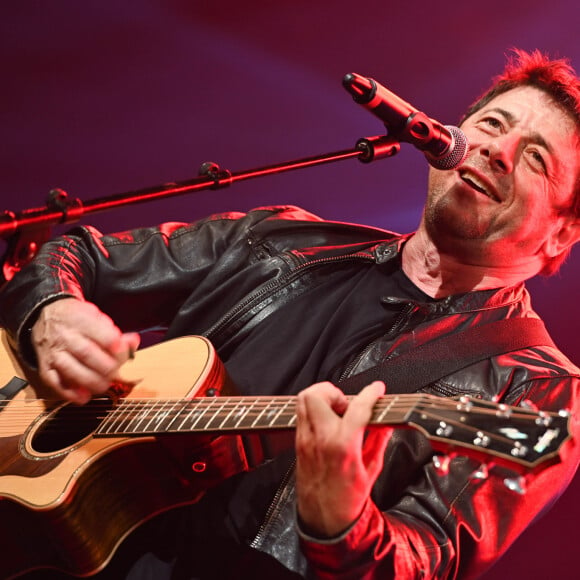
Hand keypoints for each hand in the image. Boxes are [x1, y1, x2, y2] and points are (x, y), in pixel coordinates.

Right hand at [31, 298, 139, 403]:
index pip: (100, 333)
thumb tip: (133, 342)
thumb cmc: (78, 320)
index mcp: (81, 320)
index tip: (124, 352)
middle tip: (116, 372)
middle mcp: (66, 336)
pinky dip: (69, 392)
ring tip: (104, 385)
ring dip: (90, 381)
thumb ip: (116, 332)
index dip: (115, 345)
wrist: (46, 317)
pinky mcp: (46, 367)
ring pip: (71, 369)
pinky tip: (83, 397)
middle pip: (86, 353)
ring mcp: (55, 353)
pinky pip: (55, 382)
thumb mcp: (97, 317)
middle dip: (106, 366)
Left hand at [295, 380, 391, 537]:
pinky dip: (314, 408)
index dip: (370, 393)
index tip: (378, 389)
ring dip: (322, 397)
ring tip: (336, 410)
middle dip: (334, 391)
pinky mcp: (298, 441)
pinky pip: (301, 412)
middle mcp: (320, 438)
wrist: (324, 518)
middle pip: (316, 394)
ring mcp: (305, 438)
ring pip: (304, 398)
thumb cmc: (348, 498)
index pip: (357, 408)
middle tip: (347, 403)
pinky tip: (328, 420)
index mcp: (343, 446)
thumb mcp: (372, 469)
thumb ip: (379, 441)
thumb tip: (386, 422)